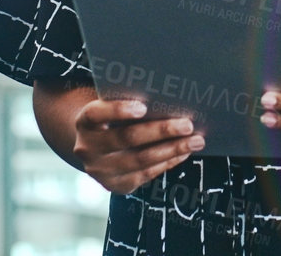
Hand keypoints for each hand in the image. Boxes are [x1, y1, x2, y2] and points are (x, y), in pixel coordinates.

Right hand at [70, 98, 204, 193]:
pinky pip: (146, 174)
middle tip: (187, 124)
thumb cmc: (111, 119)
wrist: (95, 148)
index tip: (143, 106)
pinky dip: (168, 161)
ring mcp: (101, 170)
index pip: (96, 114)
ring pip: (141, 160)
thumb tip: (167, 96)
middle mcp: (88, 148)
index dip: (118, 110)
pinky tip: (184, 152)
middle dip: (161, 131)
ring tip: (196, 140)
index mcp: (84, 122)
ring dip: (173, 149)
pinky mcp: (117, 185)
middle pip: (127, 138)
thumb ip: (127, 100)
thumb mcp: (110, 106)